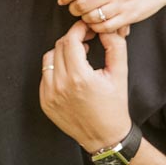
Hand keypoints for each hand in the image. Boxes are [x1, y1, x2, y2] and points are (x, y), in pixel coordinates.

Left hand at [40, 20, 130, 151]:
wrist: (105, 136)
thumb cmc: (114, 105)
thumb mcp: (120, 73)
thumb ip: (115, 46)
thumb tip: (104, 29)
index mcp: (80, 77)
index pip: (71, 40)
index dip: (79, 29)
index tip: (87, 29)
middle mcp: (61, 85)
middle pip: (59, 46)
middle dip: (73, 39)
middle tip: (86, 40)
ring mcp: (50, 95)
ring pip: (49, 59)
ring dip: (63, 53)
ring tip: (78, 58)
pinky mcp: (45, 102)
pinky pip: (45, 75)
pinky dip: (56, 69)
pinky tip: (71, 74)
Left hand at [57, 0, 165, 31]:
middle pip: (84, 4)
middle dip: (73, 8)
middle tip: (71, 8)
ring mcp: (122, 5)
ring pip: (93, 17)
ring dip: (83, 18)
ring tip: (83, 14)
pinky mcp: (128, 17)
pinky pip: (106, 27)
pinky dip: (96, 27)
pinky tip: (95, 22)